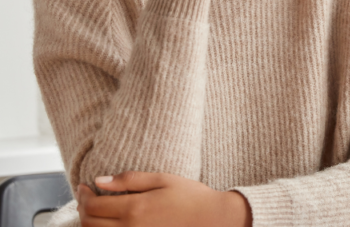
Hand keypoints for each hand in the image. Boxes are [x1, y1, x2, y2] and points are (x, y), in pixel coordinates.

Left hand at [76, 171, 251, 226]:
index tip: (84, 186)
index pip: (93, 205)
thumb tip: (99, 180)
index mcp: (135, 208)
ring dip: (89, 223)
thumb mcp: (162, 179)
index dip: (83, 195)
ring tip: (94, 210)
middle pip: (90, 222)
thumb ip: (130, 180)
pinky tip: (107, 223)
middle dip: (83, 208)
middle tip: (86, 196)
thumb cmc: (191, 197)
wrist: (212, 219)